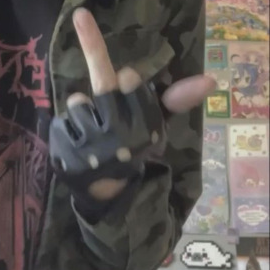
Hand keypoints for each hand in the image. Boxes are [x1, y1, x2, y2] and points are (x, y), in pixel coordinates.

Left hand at [49, 8, 215, 202]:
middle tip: (103, 102)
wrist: (107, 192)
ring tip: (91, 133)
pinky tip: (76, 145)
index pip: (129, 81)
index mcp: (142, 129)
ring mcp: (88, 149)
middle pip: (101, 84)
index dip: (126, 77)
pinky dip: (65, 129)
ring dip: (82, 112)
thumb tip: (211, 80)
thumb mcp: (155, 126)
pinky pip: (59, 123)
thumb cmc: (131, 150)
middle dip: (101, 88)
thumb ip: (176, 100)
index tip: (126, 77)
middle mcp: (117, 139)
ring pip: (77, 102)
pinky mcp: (64, 156)